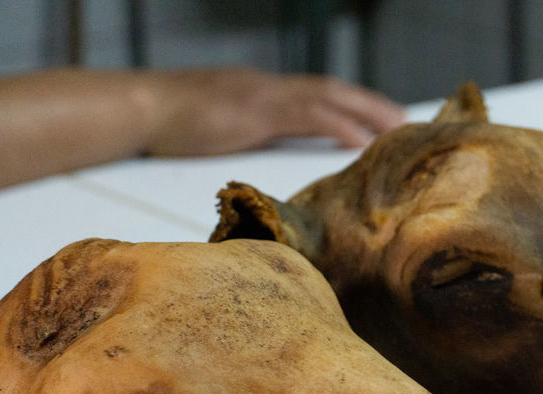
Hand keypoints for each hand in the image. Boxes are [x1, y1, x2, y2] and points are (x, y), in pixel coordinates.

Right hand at [142, 68, 404, 155]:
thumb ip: (249, 135)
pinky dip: (338, 126)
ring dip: (366, 113)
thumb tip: (271, 157)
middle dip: (370, 105)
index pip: (317, 95)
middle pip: (332, 91)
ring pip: (328, 98)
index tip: (381, 118)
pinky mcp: (255, 111)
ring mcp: (263, 96)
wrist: (137, 107)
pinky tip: (361, 140)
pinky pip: (307, 115)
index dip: (352, 105)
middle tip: (405, 122)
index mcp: (262, 92)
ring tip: (397, 130)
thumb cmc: (170, 124)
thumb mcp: (220, 127)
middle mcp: (269, 88)